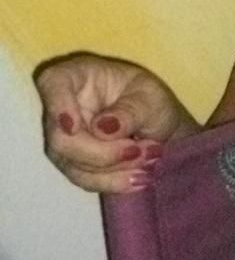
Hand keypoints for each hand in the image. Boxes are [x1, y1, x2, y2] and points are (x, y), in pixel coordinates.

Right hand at [35, 54, 195, 193]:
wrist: (156, 126)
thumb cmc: (149, 100)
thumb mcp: (151, 98)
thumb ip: (130, 111)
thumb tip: (102, 129)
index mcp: (76, 77)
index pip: (53, 84)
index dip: (59, 106)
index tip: (75, 127)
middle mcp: (61, 108)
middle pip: (62, 139)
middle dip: (104, 153)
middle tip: (141, 150)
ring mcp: (63, 139)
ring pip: (73, 165)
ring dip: (115, 170)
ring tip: (150, 159)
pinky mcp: (72, 164)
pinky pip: (85, 180)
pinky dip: (114, 182)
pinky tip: (139, 179)